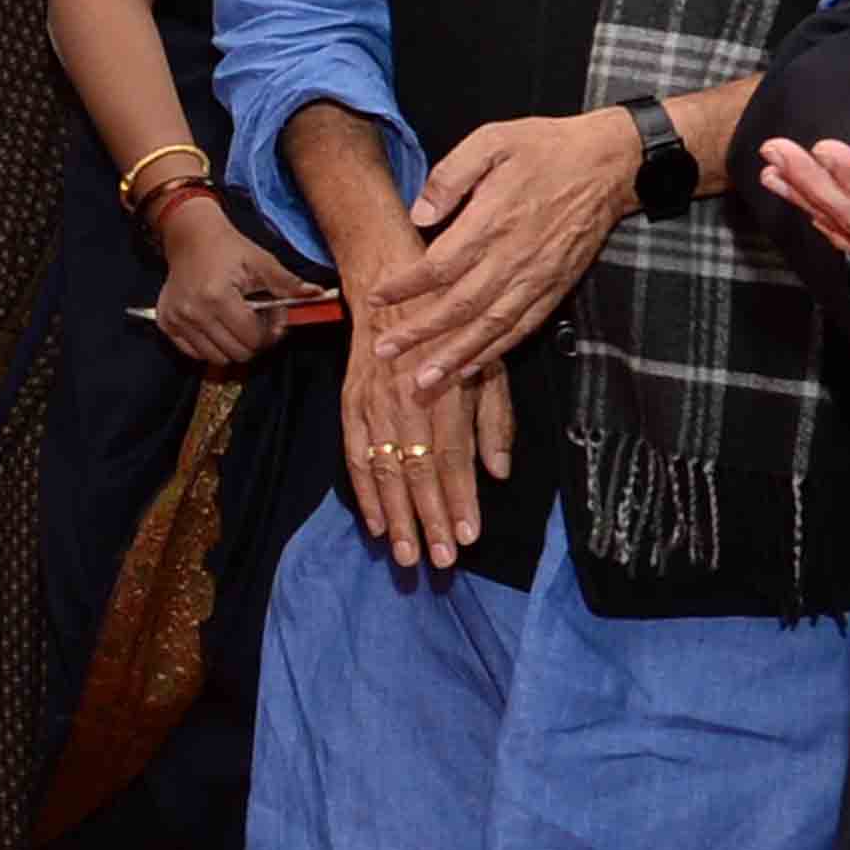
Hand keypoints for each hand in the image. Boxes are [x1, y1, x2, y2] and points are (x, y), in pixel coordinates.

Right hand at [144, 192, 316, 367]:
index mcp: (217, 297)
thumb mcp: (261, 261)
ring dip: (232, 347)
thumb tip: (317, 295)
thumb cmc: (229, 247)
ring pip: (216, 359)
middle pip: (236, 353)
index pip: (252, 339)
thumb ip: (288, 283)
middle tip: (258, 322)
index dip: (270, 332)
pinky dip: (210, 347)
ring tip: (238, 324)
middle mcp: (193, 312)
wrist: (190, 235)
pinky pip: (194, 353)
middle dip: (254, 342)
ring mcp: (176, 320)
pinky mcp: (166, 323)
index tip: (273, 317)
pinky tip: (218, 326)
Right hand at [338, 340, 511, 573]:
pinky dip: (364, 494)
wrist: (390, 290)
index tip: (469, 536)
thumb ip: (494, 421)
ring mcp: (373, 407)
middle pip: (418, 472)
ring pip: (385, 471)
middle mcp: (405, 403)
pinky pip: (354, 457)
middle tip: (440, 560)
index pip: (453, 458)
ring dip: (397, 517)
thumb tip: (500, 473)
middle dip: (430, 520)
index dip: (461, 499)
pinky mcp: (350, 407)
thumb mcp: (486, 366)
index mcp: (444, 393)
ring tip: (408, 556)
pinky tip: (376, 525)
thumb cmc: (448, 335)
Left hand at [365, 109, 635, 399]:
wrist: (609, 164)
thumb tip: (419, 214)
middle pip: (459, 306)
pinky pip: (522, 327)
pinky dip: (496, 350)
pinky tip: (472, 366)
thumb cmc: (546, 148)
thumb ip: (450, 175)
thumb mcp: (492, 140)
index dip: (405, 286)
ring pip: (490, 327)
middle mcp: (514, 257)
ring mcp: (537, 277)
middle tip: (385, 351)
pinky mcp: (556, 288)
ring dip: (455, 357)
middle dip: (419, 334)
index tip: (375, 297)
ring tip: (424, 382)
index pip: (439, 265)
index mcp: (493, 220)